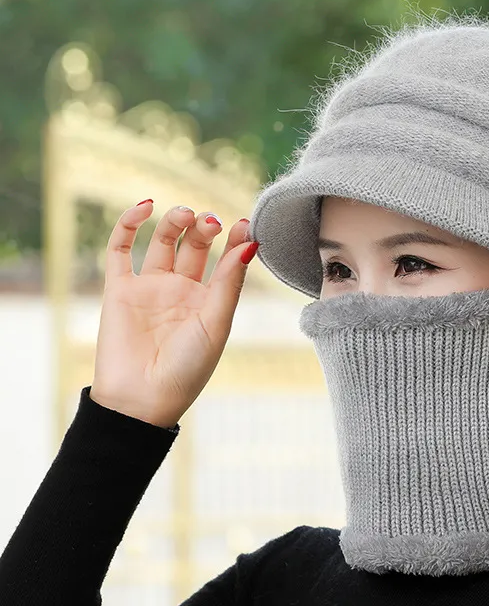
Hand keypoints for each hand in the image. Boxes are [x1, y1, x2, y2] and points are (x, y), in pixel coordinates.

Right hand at [89, 201, 259, 428]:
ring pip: (161, 241)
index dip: (234, 241)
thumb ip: (230, 283)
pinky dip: (129, 224)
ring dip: (174, 222)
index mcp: (208, 302)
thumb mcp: (216, 324)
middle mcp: (180, 291)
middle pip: (193, 246)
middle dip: (204, 229)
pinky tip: (145, 207)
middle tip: (210, 221)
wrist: (141, 398)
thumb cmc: (187, 369)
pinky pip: (120, 249)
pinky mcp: (119, 288)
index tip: (244, 223)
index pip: (224, 261)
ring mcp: (149, 288)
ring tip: (185, 215)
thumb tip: (252, 244)